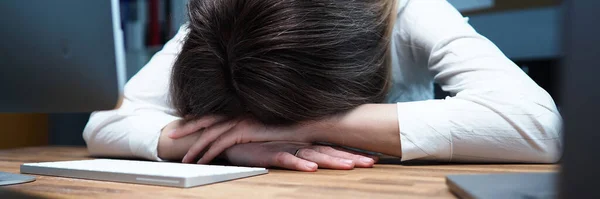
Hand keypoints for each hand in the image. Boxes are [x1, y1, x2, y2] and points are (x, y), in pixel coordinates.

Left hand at [170, 117, 313, 163]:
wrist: (302, 124)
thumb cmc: (286, 125)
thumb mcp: (263, 124)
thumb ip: (250, 126)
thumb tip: (242, 132)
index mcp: (240, 110)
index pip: (214, 114)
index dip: (197, 118)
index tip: (183, 123)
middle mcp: (238, 113)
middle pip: (207, 121)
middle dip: (187, 128)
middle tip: (171, 135)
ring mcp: (241, 121)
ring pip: (211, 134)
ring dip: (196, 148)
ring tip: (185, 159)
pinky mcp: (245, 131)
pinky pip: (222, 143)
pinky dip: (210, 153)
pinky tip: (202, 162)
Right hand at [223, 142, 377, 171]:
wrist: (226, 136)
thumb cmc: (256, 144)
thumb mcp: (281, 148)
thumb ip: (300, 152)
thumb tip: (318, 159)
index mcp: (303, 143)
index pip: (332, 148)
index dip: (352, 152)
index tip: (374, 158)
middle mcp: (297, 143)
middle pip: (329, 151)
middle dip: (351, 157)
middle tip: (373, 162)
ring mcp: (283, 147)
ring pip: (312, 155)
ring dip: (331, 160)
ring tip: (350, 166)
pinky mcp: (266, 153)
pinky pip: (285, 159)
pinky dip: (299, 164)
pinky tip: (311, 168)